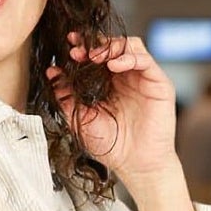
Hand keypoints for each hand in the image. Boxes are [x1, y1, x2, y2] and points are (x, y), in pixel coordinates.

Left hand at [45, 31, 179, 183]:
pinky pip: (145, 60)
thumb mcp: (81, 119)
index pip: (96, 55)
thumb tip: (52, 73)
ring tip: (94, 56)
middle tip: (77, 50)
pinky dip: (129, 57)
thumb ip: (66, 97)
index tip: (68, 46)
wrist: (136, 166)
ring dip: (110, 46)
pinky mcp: (158, 83)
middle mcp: (125, 77)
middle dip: (93, 44)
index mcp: (107, 84)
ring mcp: (142, 78)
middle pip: (112, 46)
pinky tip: (114, 65)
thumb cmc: (112, 146)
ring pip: (130, 46)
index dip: (82, 47)